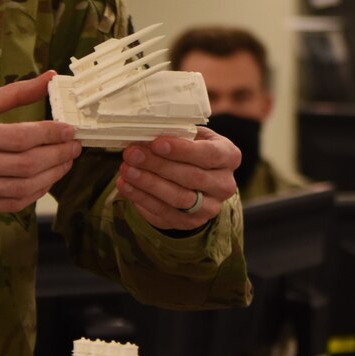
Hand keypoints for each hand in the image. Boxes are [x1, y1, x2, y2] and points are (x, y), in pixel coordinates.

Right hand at [0, 72, 81, 215]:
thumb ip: (10, 94)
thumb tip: (49, 78)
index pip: (18, 137)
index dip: (50, 134)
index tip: (69, 129)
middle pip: (24, 165)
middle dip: (57, 156)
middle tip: (74, 146)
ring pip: (21, 188)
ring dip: (51, 176)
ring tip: (65, 162)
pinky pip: (10, 204)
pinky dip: (34, 193)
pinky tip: (45, 180)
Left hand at [117, 126, 238, 231]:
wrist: (197, 182)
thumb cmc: (192, 150)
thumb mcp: (192, 137)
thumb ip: (176, 134)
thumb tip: (147, 133)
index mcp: (229, 156)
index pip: (208, 154)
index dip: (182, 150)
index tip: (156, 143)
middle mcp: (225, 184)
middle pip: (191, 177)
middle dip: (158, 165)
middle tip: (132, 154)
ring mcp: (210, 207)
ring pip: (178, 197)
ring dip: (148, 183)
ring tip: (126, 170)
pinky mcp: (191, 222)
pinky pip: (164, 212)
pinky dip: (141, 198)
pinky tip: (125, 185)